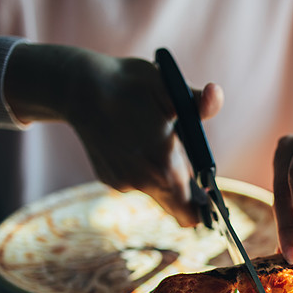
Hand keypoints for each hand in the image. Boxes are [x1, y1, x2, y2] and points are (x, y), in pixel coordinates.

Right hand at [4, 44, 223, 225]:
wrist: (79, 88)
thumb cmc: (129, 85)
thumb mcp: (168, 87)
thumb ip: (198, 101)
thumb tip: (214, 93)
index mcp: (164, 164)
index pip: (191, 208)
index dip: (204, 207)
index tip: (209, 198)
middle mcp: (143, 181)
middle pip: (176, 206)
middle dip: (187, 194)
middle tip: (190, 169)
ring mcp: (124, 182)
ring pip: (157, 192)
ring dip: (164, 178)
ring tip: (156, 144)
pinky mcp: (109, 179)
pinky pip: (136, 183)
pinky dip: (142, 171)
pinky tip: (135, 144)